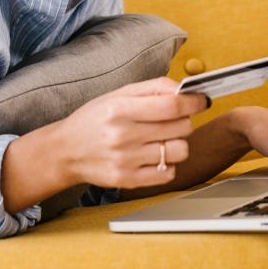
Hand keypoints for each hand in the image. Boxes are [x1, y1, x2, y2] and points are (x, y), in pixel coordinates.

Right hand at [52, 77, 208, 189]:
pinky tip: (155, 156)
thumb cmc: (94, 119)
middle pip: (181, 127)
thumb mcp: (118, 94)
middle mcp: (123, 135)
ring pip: (179, 151)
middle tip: (172, 120)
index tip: (202, 100)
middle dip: (184, 120)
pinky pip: (168, 173)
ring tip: (163, 139)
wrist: (65, 151)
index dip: (194, 101)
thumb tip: (183, 88)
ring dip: (178, 143)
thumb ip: (153, 88)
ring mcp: (126, 160)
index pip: (172, 105)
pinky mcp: (127, 180)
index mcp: (121, 109)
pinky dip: (168, 164)